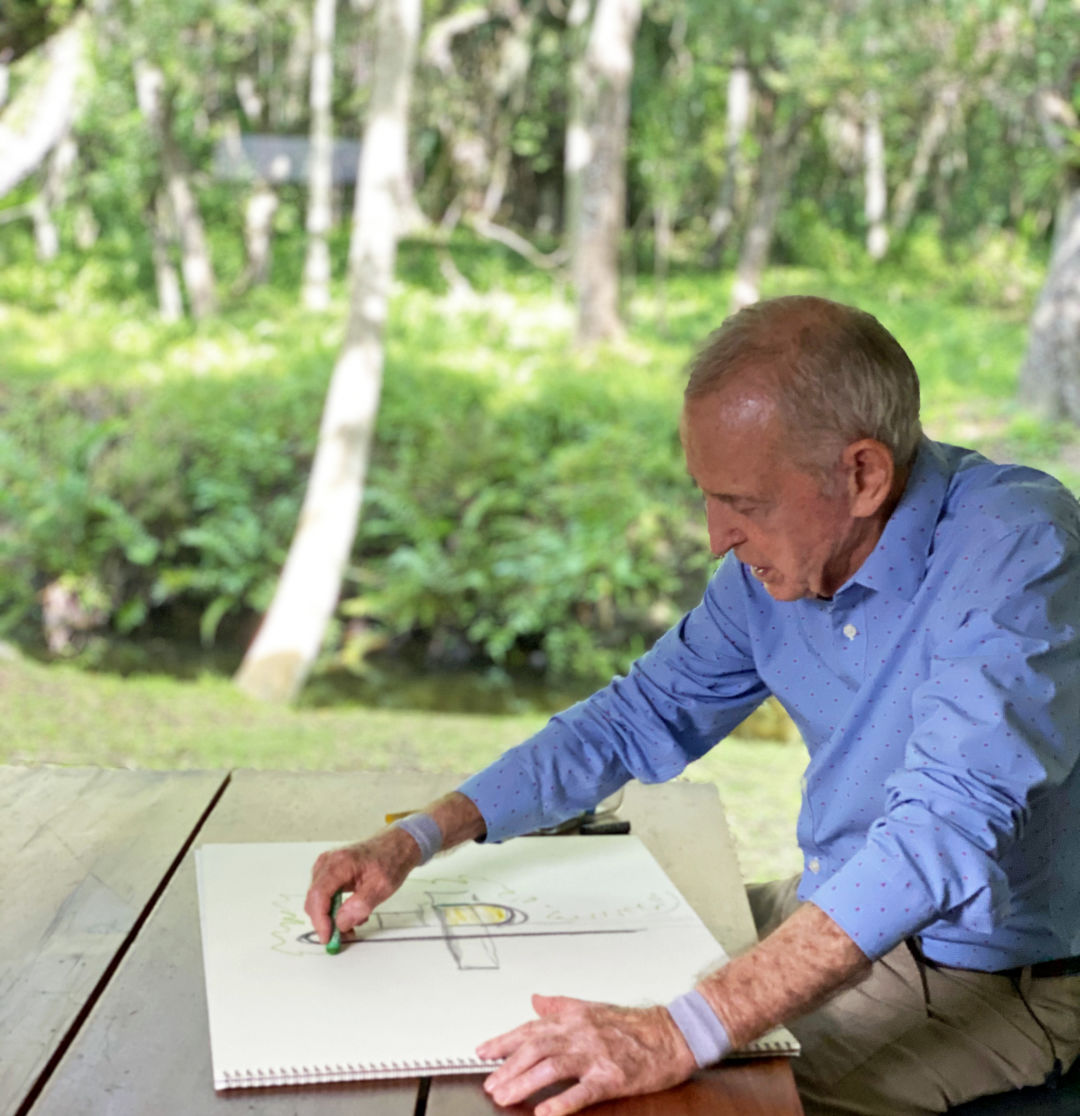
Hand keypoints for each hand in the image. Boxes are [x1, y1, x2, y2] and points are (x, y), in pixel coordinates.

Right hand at [304, 828, 418, 943]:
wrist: (395, 845)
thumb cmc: (390, 862)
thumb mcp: (382, 887)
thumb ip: (360, 906)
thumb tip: (340, 923)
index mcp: (339, 863)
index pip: (318, 895)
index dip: (320, 920)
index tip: (328, 938)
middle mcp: (327, 863)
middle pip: (314, 900)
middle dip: (326, 922)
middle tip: (345, 936)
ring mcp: (326, 866)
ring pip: (318, 900)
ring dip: (331, 916)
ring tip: (356, 921)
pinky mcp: (329, 872)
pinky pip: (324, 895)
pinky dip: (334, 908)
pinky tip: (352, 911)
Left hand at [477, 994, 696, 1115]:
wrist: (671, 1034)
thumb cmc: (633, 1024)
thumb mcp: (592, 1008)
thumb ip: (560, 1006)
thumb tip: (534, 1000)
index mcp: (574, 1018)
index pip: (531, 1028)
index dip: (504, 1040)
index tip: (483, 1052)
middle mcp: (580, 1033)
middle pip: (535, 1047)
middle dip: (508, 1066)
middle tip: (490, 1084)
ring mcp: (596, 1054)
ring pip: (551, 1066)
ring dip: (524, 1083)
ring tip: (505, 1097)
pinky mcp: (612, 1076)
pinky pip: (583, 1090)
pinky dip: (562, 1101)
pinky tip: (546, 1113)